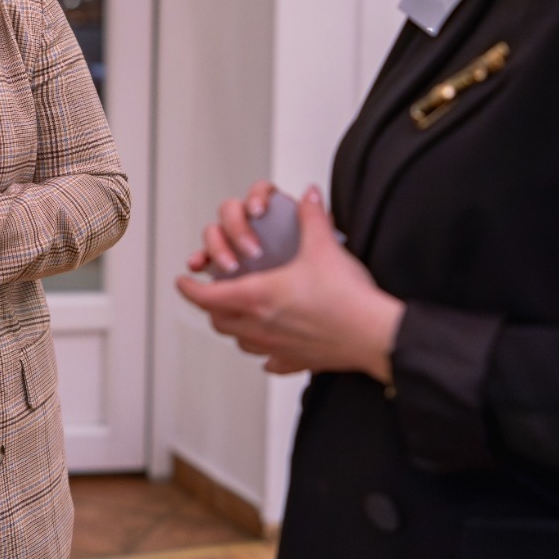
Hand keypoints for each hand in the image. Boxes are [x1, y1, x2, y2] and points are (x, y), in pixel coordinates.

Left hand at [176, 185, 403, 381]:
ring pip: (239, 340)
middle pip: (217, 319)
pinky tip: (272, 346)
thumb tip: (308, 197)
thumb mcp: (324, 247)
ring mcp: (276, 347)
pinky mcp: (296, 361)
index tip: (183, 281)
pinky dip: (265, 352)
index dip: (190, 288)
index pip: (206, 295)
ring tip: (238, 315)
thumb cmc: (346, 297)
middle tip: (210, 293)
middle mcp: (259, 325)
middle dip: (210, 305)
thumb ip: (311, 217)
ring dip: (234, 327)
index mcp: (256, 296)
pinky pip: (270, 361)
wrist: (375, 335)